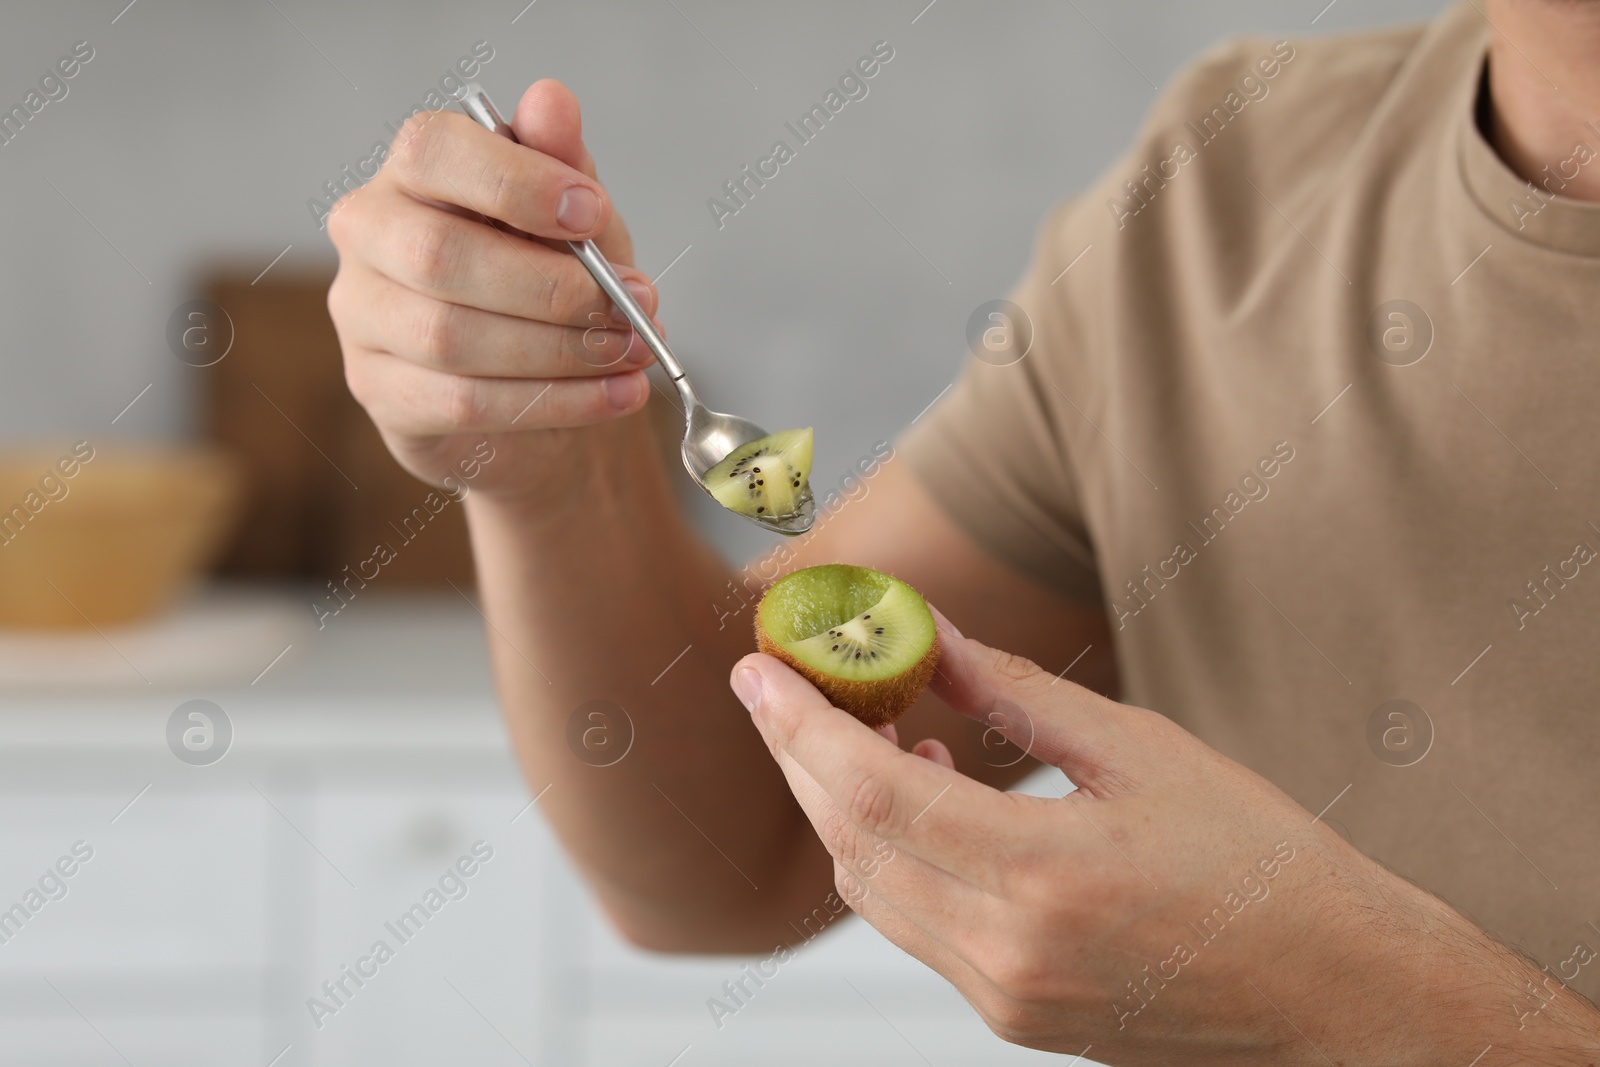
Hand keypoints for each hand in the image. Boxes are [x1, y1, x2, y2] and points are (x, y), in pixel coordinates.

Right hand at [325, 80, 659, 501]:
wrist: (540, 387)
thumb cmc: (550, 283)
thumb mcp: (576, 221)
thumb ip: (563, 163)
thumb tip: (551, 100)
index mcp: (412, 173)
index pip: (433, 152)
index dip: (515, 181)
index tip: (592, 212)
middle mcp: (369, 235)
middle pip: (439, 255)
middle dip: (550, 287)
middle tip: (632, 306)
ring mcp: (362, 317)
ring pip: (450, 338)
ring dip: (560, 350)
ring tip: (633, 352)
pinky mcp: (379, 391)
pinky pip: (462, 402)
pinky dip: (554, 401)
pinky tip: (613, 394)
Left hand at [729, 612, 1599, 1064]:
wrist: (1334, 993)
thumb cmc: (1260, 865)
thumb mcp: (1140, 751)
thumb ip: (1014, 695)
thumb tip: (925, 636)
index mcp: (1044, 876)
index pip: (870, 793)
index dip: (798, 724)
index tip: (757, 668)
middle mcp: (1007, 952)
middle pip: (849, 843)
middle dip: (799, 757)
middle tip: (785, 684)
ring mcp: (1003, 997)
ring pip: (870, 890)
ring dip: (841, 806)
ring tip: (862, 724)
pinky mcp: (1011, 1016)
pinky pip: (914, 926)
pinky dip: (890, 855)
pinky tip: (923, 794)